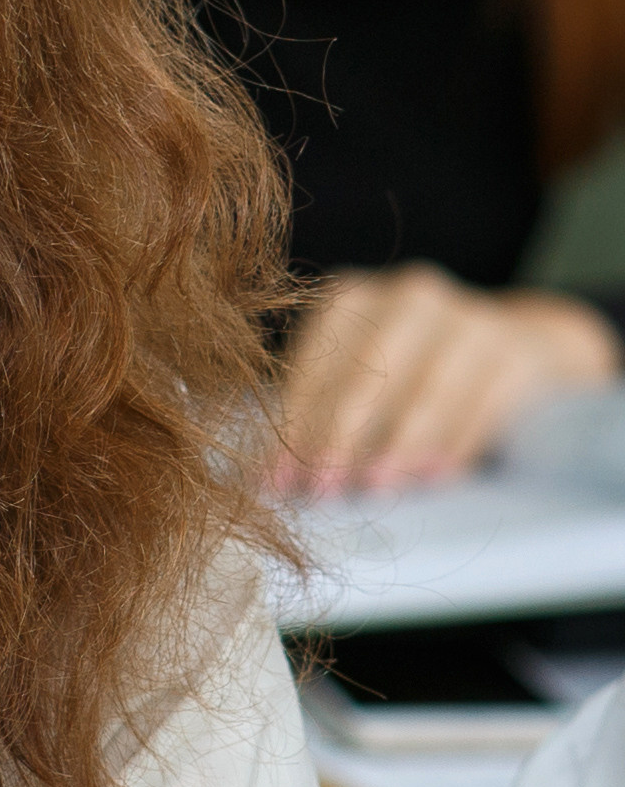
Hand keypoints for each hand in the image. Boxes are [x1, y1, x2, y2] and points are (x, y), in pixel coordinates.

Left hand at [275, 269, 619, 490]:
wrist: (517, 344)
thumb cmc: (413, 371)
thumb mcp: (362, 378)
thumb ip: (317, 419)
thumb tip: (269, 481)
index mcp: (351, 298)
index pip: (316, 366)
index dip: (294, 426)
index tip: (278, 480)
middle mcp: (406, 296)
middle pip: (365, 375)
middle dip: (338, 438)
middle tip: (322, 490)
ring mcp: (465, 316)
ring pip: (423, 391)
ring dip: (396, 445)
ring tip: (375, 487)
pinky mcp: (512, 349)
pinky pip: (478, 403)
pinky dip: (454, 444)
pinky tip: (434, 477)